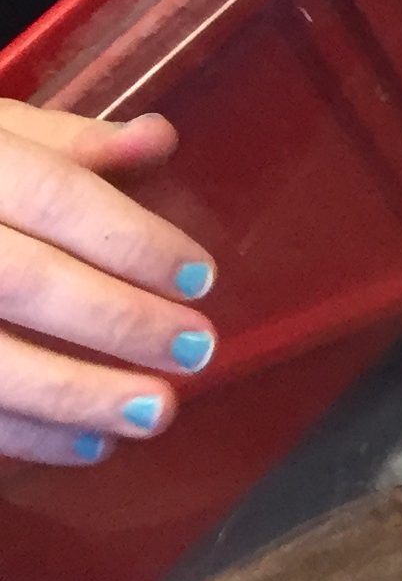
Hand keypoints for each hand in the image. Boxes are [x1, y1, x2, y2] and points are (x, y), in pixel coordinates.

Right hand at [0, 102, 216, 466]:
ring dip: (76, 393)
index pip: (52, 194)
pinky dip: (28, 433)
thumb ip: (68, 142)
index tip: (200, 279)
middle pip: (22, 279)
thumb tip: (158, 138)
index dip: (131, 239)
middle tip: (196, 349)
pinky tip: (91, 442)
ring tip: (157, 411)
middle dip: (117, 319)